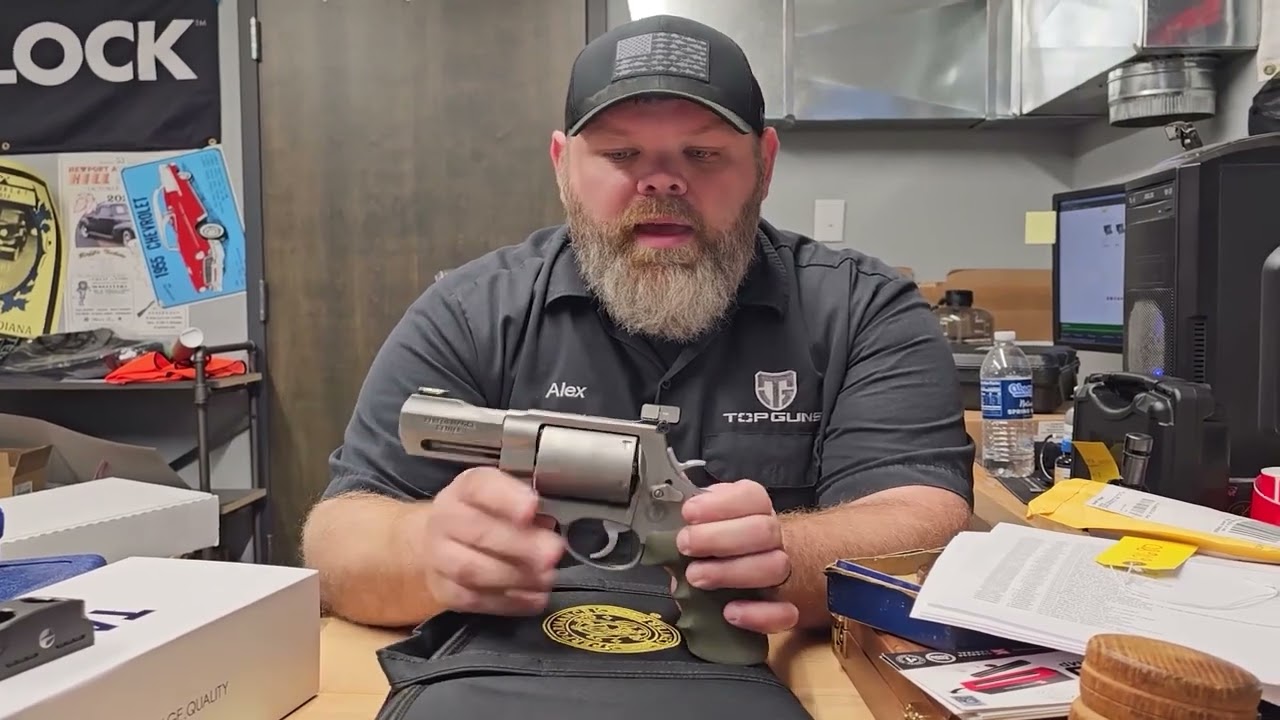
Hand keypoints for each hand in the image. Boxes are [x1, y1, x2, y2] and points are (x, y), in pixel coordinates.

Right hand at [423, 467, 564, 615]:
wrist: (442, 542)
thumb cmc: (487, 516)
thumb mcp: (507, 499)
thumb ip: (527, 508)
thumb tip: (549, 525)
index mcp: (465, 489)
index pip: (479, 487)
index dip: (506, 498)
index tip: (532, 507)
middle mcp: (446, 519)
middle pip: (478, 532)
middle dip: (520, 544)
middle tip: (553, 552)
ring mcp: (438, 556)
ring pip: (471, 569)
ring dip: (515, 576)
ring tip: (547, 578)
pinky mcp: (443, 590)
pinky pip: (472, 599)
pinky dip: (508, 602)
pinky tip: (534, 598)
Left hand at [676, 480, 799, 633]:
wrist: (744, 571)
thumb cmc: (713, 544)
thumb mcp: (701, 525)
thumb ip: (690, 521)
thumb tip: (662, 527)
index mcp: (755, 509)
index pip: (752, 496)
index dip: (720, 504)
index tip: (688, 513)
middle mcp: (773, 537)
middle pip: (764, 530)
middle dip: (719, 537)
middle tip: (685, 545)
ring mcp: (783, 573)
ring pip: (775, 567)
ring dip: (731, 572)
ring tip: (695, 577)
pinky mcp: (784, 609)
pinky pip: (785, 613)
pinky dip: (758, 614)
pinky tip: (730, 612)